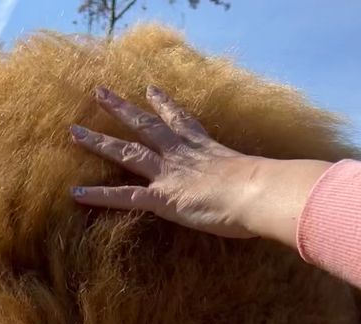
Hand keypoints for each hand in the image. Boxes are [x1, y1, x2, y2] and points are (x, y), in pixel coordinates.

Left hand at [70, 87, 330, 246]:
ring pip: (126, 152)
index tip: (152, 89)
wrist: (259, 192)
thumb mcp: (263, 178)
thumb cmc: (268, 189)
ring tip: (73, 130)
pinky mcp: (162, 198)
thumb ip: (263, 179)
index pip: (181, 121)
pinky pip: (123, 196)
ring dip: (98, 141)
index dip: (164, 105)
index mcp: (205, 148)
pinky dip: (98, 196)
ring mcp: (169, 174)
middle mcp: (182, 154)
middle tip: (101, 92)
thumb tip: (288, 188)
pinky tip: (75, 195)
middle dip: (121, 109)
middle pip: (145, 126)